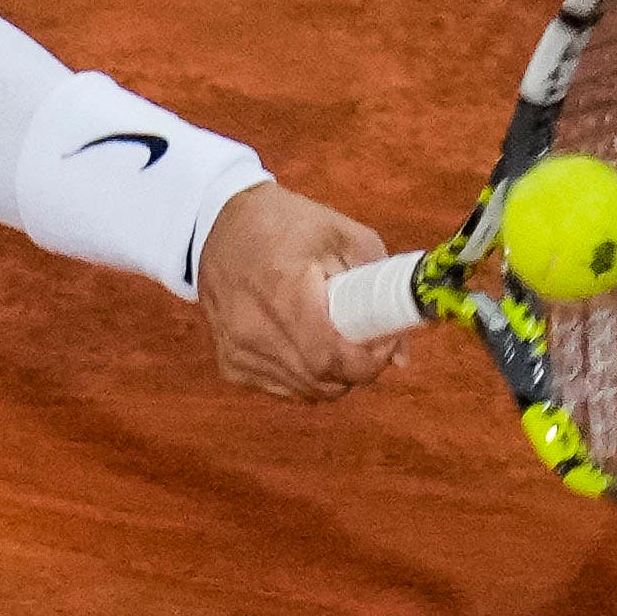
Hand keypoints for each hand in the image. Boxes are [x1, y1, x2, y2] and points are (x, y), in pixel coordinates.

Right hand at [198, 181, 402, 402]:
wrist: (214, 225)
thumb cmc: (284, 224)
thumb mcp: (342, 235)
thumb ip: (380, 287)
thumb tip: (402, 353)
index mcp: (284, 291)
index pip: (332, 357)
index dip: (369, 361)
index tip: (383, 343)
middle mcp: (254, 328)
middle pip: (322, 380)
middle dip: (357, 370)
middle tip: (366, 343)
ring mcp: (238, 350)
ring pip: (305, 391)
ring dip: (332, 376)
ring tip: (335, 340)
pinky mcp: (230, 363)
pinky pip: (282, 389)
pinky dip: (304, 377)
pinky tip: (305, 346)